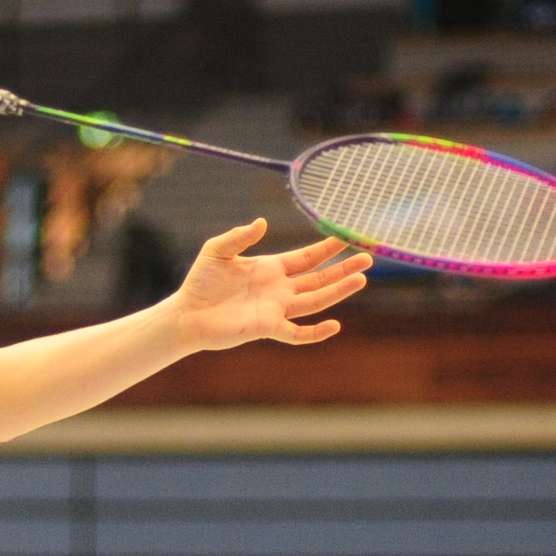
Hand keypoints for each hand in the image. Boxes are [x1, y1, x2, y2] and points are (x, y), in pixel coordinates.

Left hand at [164, 221, 369, 352]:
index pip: (306, 258)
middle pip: (319, 278)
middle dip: (343, 268)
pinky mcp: (267, 328)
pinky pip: (296, 332)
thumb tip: (263, 222)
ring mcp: (276, 309)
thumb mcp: (218, 250)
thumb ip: (240, 236)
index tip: (346, 238)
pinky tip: (334, 325)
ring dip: (338, 291)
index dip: (326, 249)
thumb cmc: (200, 282)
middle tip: (367, 258)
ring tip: (361, 280)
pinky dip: (315, 332)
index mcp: (270, 268)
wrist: (187, 313)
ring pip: (315, 300)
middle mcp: (279, 289)